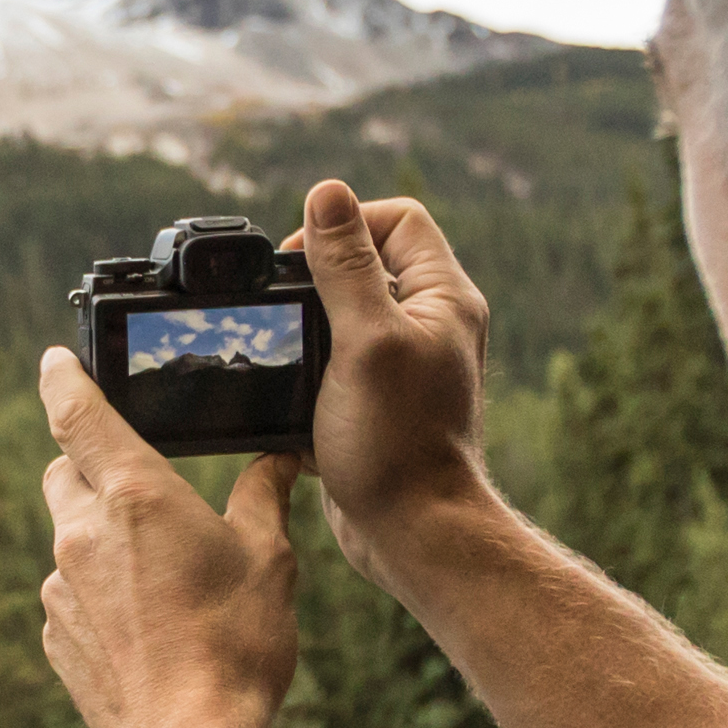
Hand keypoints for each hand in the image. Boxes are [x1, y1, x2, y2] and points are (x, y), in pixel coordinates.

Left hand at [38, 352, 302, 727]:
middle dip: (88, 466)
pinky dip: (97, 593)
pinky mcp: (55, 634)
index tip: (54, 361)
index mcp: (135, 496)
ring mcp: (60, 587)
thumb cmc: (236, 644)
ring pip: (70, 538)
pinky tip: (145, 624)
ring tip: (160, 576)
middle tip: (135, 484)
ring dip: (102, 539)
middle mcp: (84, 533)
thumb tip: (277, 463)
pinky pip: (70, 593)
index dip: (61, 379)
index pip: (77, 414)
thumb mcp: (268, 560)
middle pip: (64, 473)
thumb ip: (263, 500)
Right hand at [293, 178, 495, 588]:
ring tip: (286, 351)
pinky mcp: (377, 402)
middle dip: (317, 275)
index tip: (302, 259)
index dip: (347, 224)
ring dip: (308, 326)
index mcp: (443, 297)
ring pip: (345, 316)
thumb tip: (325, 192)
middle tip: (284, 306)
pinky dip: (308, 370)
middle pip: (367, 262)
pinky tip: (290, 393)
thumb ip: (344, 266)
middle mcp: (430, 325)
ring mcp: (405, 365)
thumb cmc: (398, 444)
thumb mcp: (365, 341)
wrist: (412, 535)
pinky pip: (336, 363)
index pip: (399, 219)